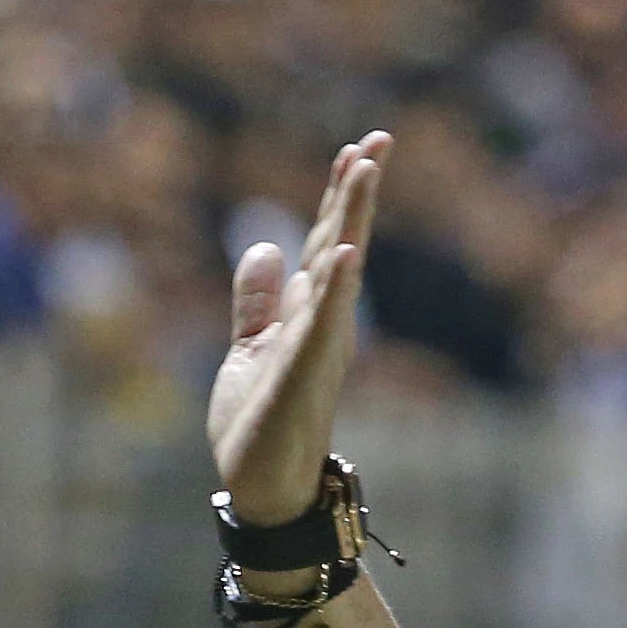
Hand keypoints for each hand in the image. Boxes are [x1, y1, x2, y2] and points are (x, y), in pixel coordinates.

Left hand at [209, 134, 390, 526]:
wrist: (262, 489)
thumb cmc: (259, 426)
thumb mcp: (248, 350)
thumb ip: (256, 302)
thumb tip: (262, 246)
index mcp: (309, 316)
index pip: (326, 243)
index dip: (339, 197)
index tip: (357, 149)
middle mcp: (323, 326)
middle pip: (341, 244)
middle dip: (357, 192)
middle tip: (379, 138)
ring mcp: (316, 348)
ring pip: (337, 273)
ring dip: (351, 221)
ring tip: (365, 171)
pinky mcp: (300, 377)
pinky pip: (319, 327)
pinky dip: (333, 290)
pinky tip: (345, 253)